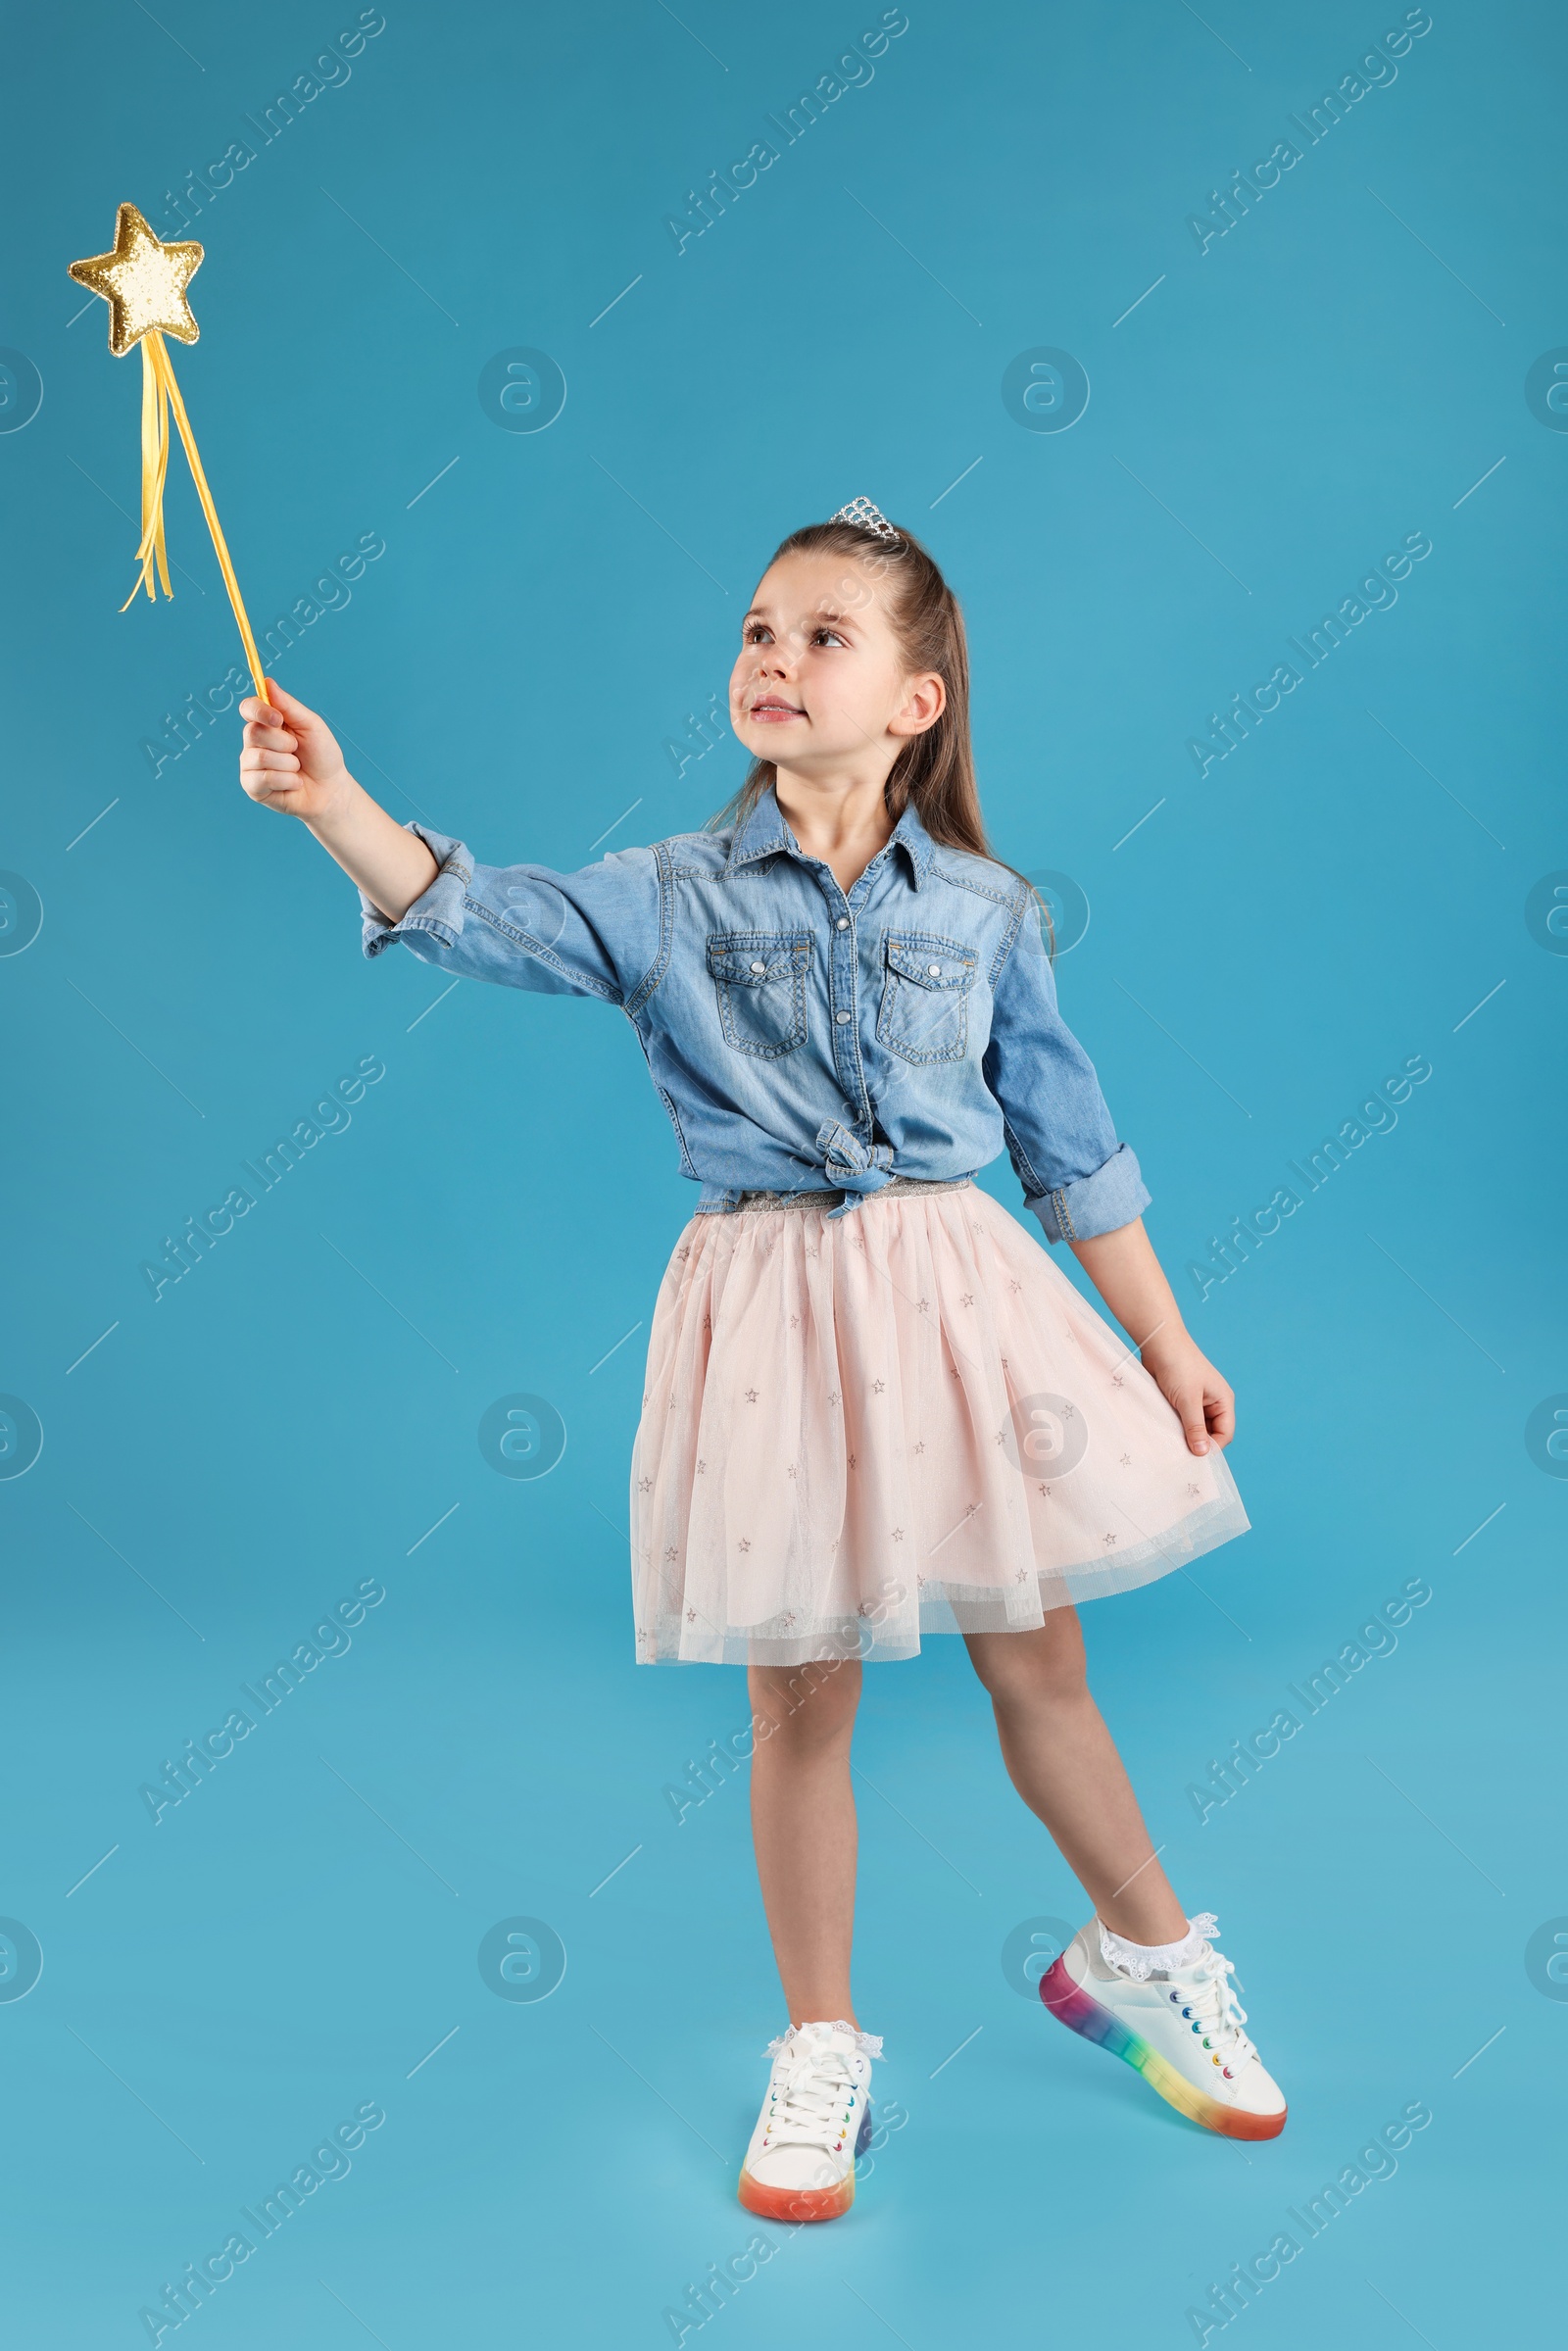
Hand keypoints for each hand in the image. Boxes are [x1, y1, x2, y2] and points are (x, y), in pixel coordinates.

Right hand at [239, 679, 350, 823]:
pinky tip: (294, 783)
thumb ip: (288, 706)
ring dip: (289, 764)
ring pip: (260, 757)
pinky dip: (286, 781)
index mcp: (267, 723)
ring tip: (297, 769)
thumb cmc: (322, 755)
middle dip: (284, 743)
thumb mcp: (311, 725)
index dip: (258, 711)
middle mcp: (254, 741)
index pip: (248, 708)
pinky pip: (263, 779)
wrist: (331, 789)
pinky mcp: (252, 786)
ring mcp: (250, 764)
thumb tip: (268, 682)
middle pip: (253, 732)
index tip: (277, 719)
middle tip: (297, 750)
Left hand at [1139, 1331, 1233, 1454]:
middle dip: (1198, 1442)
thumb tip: (1202, 1453)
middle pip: (1210, 1433)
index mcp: (1223, 1401)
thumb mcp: (1188, 1400)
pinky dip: (1175, 1427)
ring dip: (1184, 1435)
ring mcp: (1196, 1401)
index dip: (1212, 1446)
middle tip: (1180, 1454)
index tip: (1194, 1458)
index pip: (1225, 1433)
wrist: (1159, 1343)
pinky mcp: (1180, 1400)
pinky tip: (1165, 1433)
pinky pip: (1181, 1420)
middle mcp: (1212, 1403)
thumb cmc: (1178, 1366)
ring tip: (1171, 1443)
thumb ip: (1195, 1427)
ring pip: (1194, 1428)